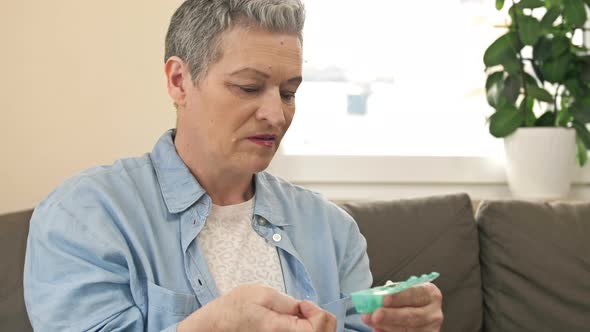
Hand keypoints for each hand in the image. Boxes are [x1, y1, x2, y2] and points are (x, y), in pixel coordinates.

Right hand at [178, 284, 335, 331]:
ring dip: (313, 326)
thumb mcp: (262, 294)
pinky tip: (294, 324)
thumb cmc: (233, 309)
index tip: (303, 304)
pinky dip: (305, 331)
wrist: (213, 327)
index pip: (318, 328)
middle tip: (306, 309)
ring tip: (299, 315)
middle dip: (320, 320)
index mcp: (279, 330)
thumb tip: (306, 309)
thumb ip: (289, 302)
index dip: (317, 312)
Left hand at [361, 282, 442, 331]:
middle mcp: (434, 312)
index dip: (399, 297)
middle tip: (374, 315)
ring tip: (371, 321)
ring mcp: (431, 328)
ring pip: (408, 329)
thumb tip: (375, 297)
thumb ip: (391, 292)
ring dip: (387, 326)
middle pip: (413, 315)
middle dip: (391, 315)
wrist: (415, 312)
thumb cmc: (407, 299)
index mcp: (430, 293)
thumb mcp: (402, 292)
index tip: (384, 299)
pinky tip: (378, 329)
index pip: (415, 294)